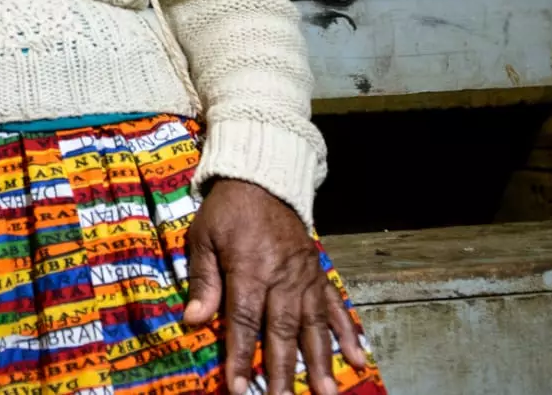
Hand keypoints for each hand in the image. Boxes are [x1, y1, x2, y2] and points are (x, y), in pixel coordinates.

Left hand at [182, 179, 367, 394]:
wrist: (264, 179)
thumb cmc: (227, 210)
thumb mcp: (203, 236)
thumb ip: (203, 279)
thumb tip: (194, 320)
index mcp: (250, 269)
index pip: (245, 321)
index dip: (242, 356)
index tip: (239, 387)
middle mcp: (282, 278)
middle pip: (283, 331)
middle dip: (283, 371)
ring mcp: (305, 278)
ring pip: (313, 326)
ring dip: (321, 363)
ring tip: (326, 393)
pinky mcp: (318, 274)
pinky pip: (335, 307)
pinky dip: (347, 333)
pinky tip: (357, 358)